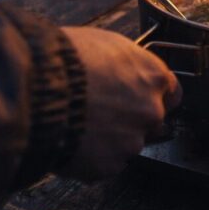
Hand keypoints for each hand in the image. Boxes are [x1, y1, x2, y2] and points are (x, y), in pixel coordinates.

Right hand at [59, 27, 181, 179]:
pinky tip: (73, 141)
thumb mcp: (106, 44)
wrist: (37, 90)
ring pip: (128, 144)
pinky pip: (105, 164)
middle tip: (102, 113)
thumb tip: (122, 71)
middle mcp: (151, 111)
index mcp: (154, 77)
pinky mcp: (110, 165)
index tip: (139, 97)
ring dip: (111, 140)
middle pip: (151, 121)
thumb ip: (126, 64)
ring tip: (80, 126)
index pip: (171, 93)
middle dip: (131, 119)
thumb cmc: (67, 60)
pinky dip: (93, 158)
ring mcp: (132, 141)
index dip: (152, 96)